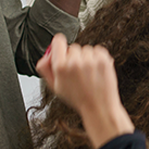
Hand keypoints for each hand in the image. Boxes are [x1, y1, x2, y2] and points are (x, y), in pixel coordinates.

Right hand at [36, 34, 134, 148]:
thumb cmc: (78, 99)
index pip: (57, 41)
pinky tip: (95, 70)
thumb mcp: (55, 87)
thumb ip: (46, 69)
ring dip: (86, 58)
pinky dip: (97, 58)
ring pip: (86, 49)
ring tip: (88, 74)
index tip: (61, 50)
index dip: (59, 45)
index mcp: (60, 67)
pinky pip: (98, 50)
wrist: (99, 107)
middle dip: (74, 57)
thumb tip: (45, 55)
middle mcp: (75, 62)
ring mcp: (90, 60)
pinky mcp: (103, 60)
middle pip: (72, 47)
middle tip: (77, 72)